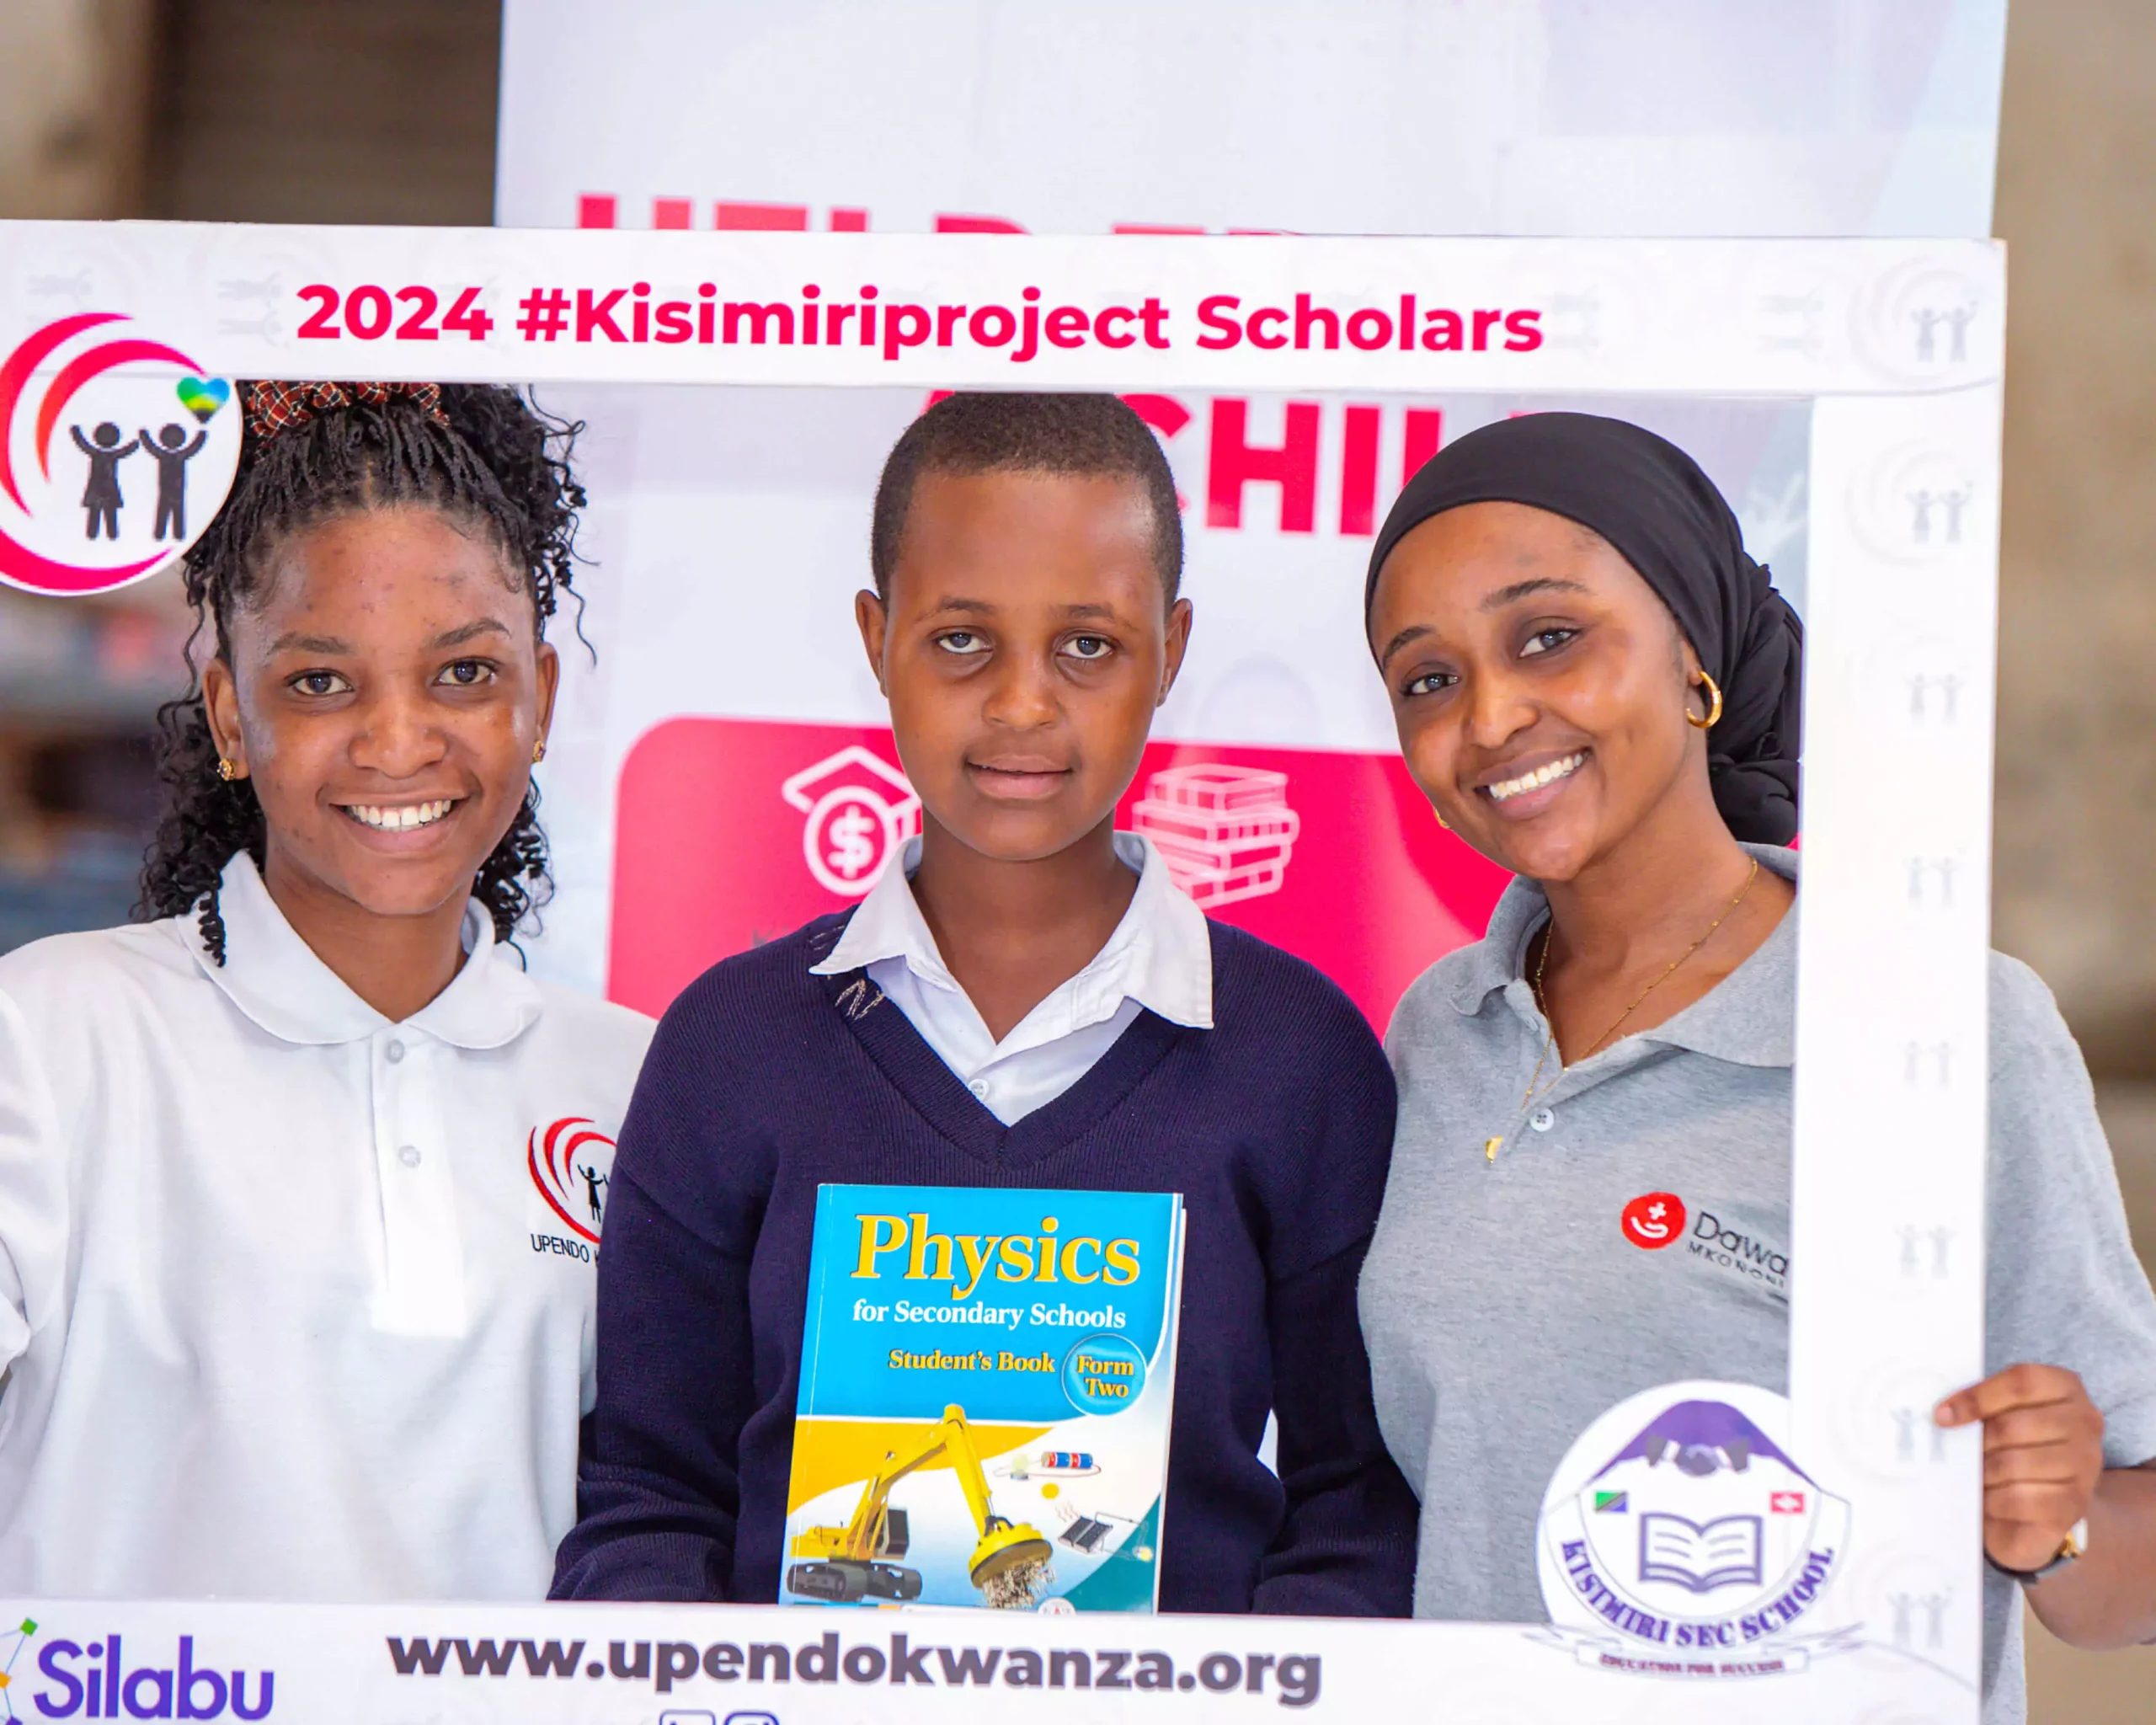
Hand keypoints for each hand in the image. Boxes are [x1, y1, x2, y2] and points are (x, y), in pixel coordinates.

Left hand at [1935, 1363, 2104, 1572]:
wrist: (2051, 1495)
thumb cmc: (2018, 1442)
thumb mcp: (2005, 1412)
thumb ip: (1982, 1405)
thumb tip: (1943, 1415)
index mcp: (2065, 1387)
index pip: (2022, 1382)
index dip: (1977, 1397)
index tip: (1941, 1416)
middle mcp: (2084, 1422)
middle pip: (2013, 1426)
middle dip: (1976, 1444)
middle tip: (1957, 1455)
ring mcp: (2086, 1464)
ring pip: (2014, 1465)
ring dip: (1982, 1474)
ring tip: (1969, 1478)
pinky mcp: (2075, 1503)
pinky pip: (2022, 1500)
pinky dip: (1994, 1502)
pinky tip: (1986, 1501)